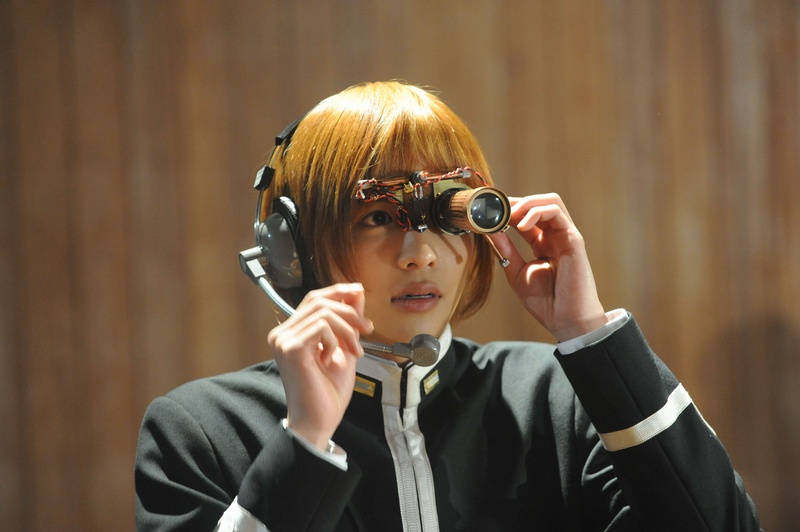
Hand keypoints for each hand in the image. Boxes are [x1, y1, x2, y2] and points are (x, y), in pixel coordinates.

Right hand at [267, 283, 373, 449]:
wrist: (319, 420)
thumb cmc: (327, 392)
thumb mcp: (344, 348)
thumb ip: (348, 321)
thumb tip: (356, 292)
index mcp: (291, 333)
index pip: (313, 299)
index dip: (337, 292)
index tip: (359, 293)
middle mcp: (282, 334)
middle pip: (318, 301)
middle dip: (349, 312)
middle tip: (367, 329)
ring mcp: (283, 341)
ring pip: (324, 313)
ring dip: (348, 330)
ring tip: (355, 351)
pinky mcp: (291, 349)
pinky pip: (322, 327)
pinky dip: (336, 341)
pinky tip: (334, 359)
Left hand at [488, 194, 606, 341]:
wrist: (567, 321)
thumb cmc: (546, 302)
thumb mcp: (516, 272)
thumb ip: (505, 250)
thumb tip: (490, 230)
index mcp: (543, 243)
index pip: (526, 216)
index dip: (508, 210)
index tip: (488, 213)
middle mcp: (555, 236)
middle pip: (539, 203)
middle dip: (516, 202)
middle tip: (497, 210)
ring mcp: (566, 236)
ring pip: (550, 201)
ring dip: (527, 203)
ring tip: (509, 215)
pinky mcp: (573, 239)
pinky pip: (556, 213)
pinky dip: (537, 212)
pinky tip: (521, 224)